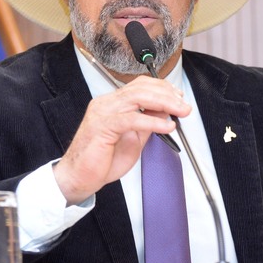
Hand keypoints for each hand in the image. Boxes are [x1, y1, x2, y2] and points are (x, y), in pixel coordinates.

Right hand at [53, 76, 190, 204]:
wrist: (78, 177)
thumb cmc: (101, 161)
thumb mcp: (134, 139)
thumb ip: (148, 123)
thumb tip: (166, 111)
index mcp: (112, 104)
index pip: (140, 85)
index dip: (162, 88)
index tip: (179, 97)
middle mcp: (106, 104)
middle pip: (141, 88)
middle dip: (168, 95)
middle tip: (184, 105)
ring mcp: (103, 113)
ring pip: (138, 98)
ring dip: (164, 103)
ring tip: (179, 112)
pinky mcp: (103, 126)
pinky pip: (132, 119)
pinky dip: (152, 121)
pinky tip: (166, 126)